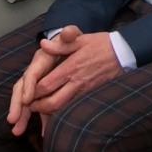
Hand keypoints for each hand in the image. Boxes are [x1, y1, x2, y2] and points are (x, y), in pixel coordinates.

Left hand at [7, 28, 123, 131]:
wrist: (124, 53)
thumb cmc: (101, 44)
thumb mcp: (81, 39)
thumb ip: (61, 44)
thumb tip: (43, 44)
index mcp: (71, 67)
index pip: (46, 85)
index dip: (33, 92)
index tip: (26, 93)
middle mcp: (77, 82)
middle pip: (53, 102)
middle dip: (38, 107)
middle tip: (31, 105)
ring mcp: (85, 91)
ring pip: (63, 108)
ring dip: (49, 111)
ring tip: (41, 108)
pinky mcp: (91, 95)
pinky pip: (73, 107)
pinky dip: (62, 111)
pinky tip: (57, 109)